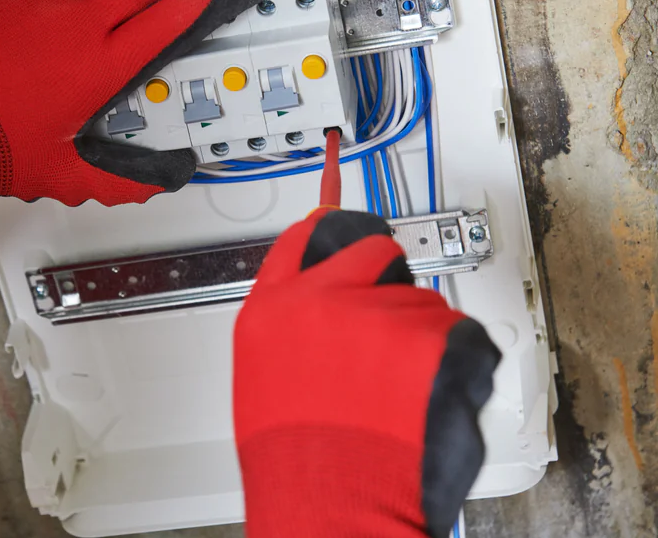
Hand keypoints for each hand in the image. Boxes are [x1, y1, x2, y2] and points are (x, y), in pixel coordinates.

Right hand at [233, 210, 500, 537]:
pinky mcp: (428, 336)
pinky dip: (455, 359)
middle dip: (387, 281)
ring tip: (398, 389)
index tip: (340, 220)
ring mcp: (376, 313)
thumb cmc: (297, 460)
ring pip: (422, 300)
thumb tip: (321, 312)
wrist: (330, 502)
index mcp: (274, 308)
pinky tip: (424, 394)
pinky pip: (459, 331)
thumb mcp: (264, 376)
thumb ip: (292, 328)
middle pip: (373, 251)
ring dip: (420, 335)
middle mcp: (322, 298)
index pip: (302, 239)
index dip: (327, 230)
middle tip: (389, 330)